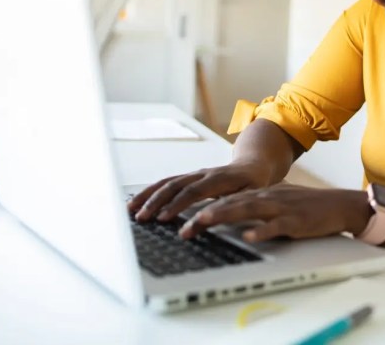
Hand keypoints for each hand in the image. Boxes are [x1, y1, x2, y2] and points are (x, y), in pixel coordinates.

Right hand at [127, 161, 275, 221]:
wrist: (252, 165)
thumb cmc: (253, 184)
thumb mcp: (250, 196)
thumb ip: (233, 206)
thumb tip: (213, 219)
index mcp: (219, 178)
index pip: (195, 191)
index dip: (178, 205)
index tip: (164, 219)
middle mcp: (203, 173)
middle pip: (175, 186)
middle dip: (157, 202)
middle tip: (143, 218)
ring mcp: (194, 174)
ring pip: (167, 183)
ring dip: (149, 196)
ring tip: (132, 211)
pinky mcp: (188, 177)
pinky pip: (166, 183)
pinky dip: (150, 192)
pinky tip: (137, 202)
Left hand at [178, 184, 370, 241]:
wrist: (337, 205)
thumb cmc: (304, 207)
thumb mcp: (275, 203)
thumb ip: (252, 208)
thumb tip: (227, 215)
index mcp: (259, 195)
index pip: (224, 200)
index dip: (201, 209)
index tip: (181, 219)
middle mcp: (266, 198)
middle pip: (230, 204)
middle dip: (203, 215)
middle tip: (182, 227)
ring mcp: (280, 208)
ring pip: (247, 210)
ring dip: (224, 215)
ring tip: (204, 221)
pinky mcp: (295, 221)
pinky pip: (276, 226)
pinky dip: (262, 230)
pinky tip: (249, 236)